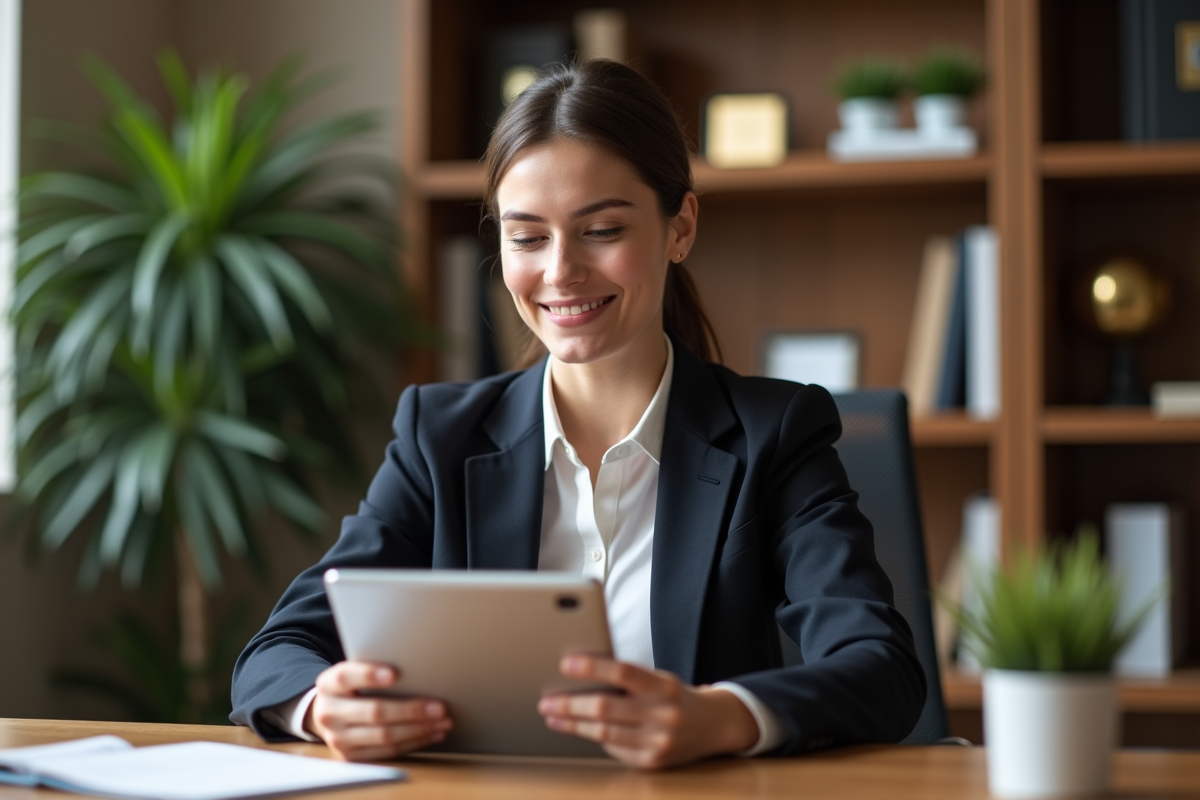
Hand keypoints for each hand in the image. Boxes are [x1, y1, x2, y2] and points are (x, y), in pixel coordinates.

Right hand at [305, 661, 452, 760]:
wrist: (327, 714)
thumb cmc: (351, 687)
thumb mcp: (353, 672)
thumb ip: (373, 670)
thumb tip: (415, 667)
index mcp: (328, 684)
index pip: (346, 677)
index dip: (370, 675)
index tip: (395, 673)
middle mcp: (329, 713)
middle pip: (374, 712)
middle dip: (411, 710)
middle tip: (439, 706)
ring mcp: (338, 739)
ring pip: (384, 736)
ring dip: (419, 729)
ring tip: (443, 721)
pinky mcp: (351, 757)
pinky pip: (388, 752)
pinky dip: (414, 742)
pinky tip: (432, 733)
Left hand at [537, 655, 758, 768]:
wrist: (712, 726)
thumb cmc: (675, 696)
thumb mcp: (659, 679)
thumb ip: (627, 678)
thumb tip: (581, 674)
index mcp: (665, 686)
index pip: (623, 672)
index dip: (593, 667)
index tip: (566, 663)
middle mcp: (664, 715)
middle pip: (606, 707)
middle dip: (570, 703)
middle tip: (547, 700)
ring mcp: (659, 741)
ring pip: (604, 731)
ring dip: (572, 723)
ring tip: (552, 714)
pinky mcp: (652, 761)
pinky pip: (613, 748)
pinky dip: (592, 736)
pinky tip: (576, 728)